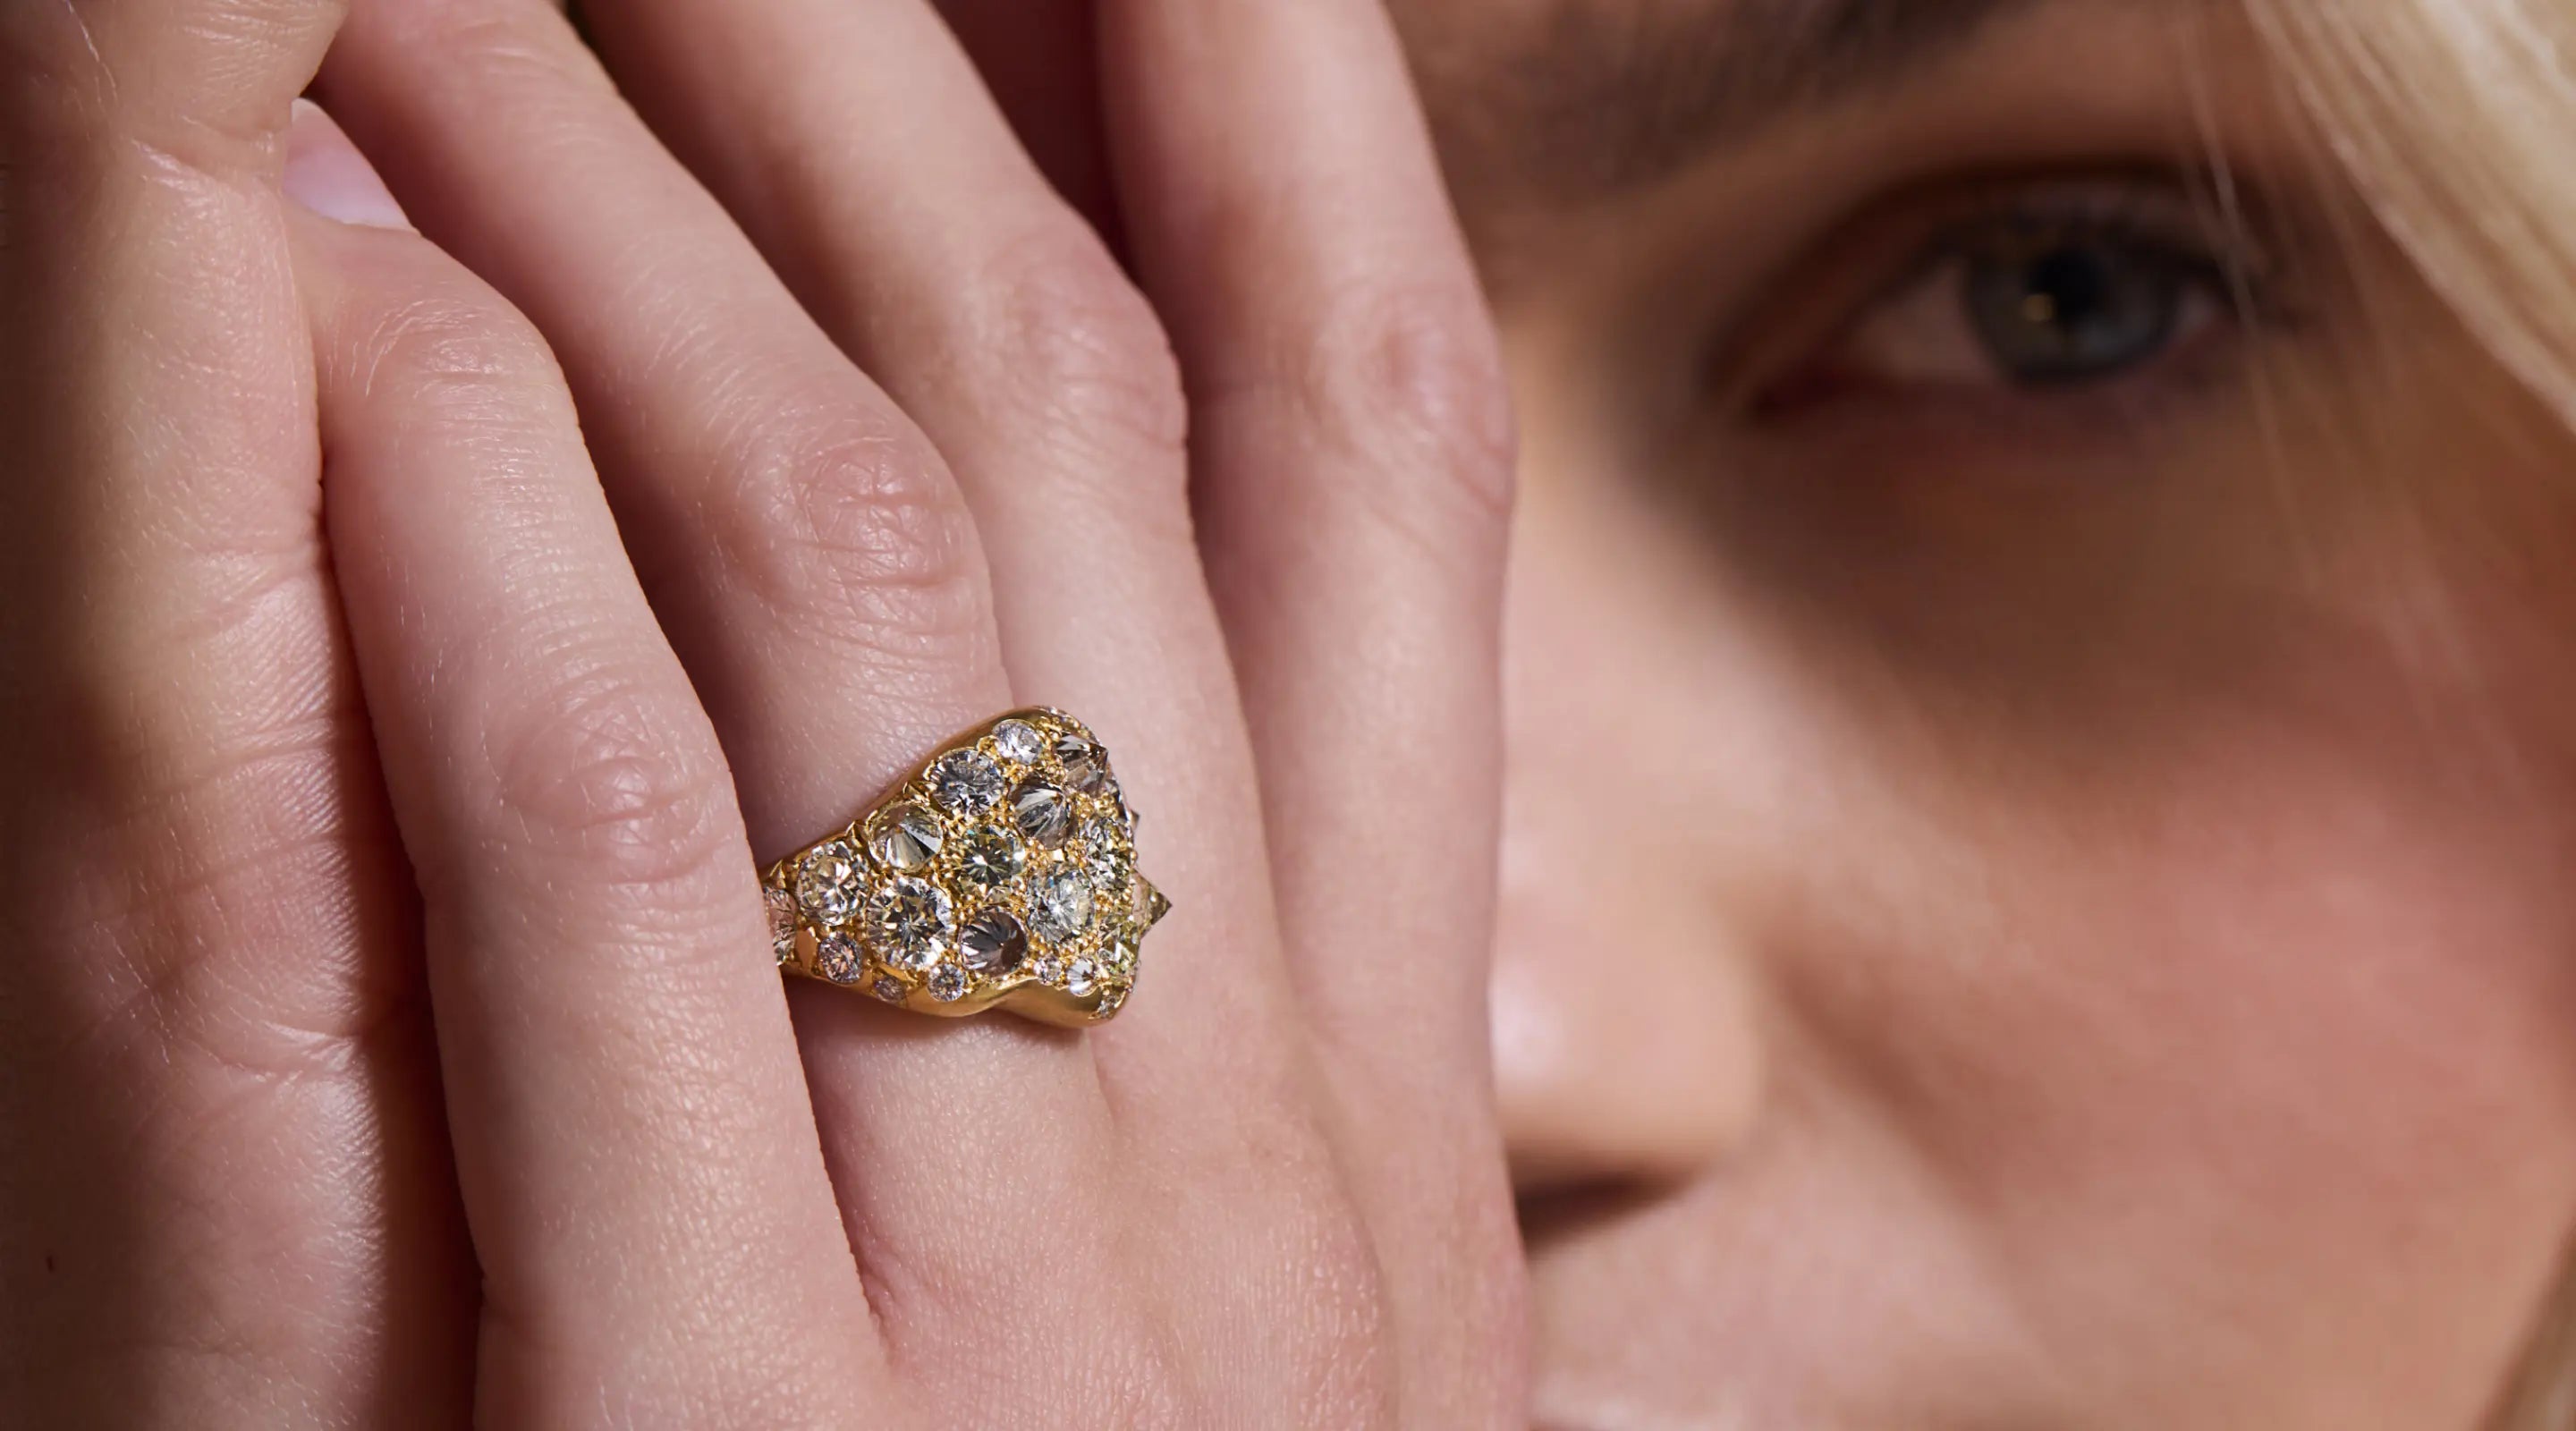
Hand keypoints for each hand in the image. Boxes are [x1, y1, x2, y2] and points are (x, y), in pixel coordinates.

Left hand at [4, 0, 1526, 1425]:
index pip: (1375, 474)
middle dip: (866, 55)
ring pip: (842, 568)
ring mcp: (1007, 1305)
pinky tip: (321, 311)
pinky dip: (460, 538)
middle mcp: (1241, 1154)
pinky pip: (595, 868)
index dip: (1284, 102)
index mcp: (1369, 1121)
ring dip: (605, 212)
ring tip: (424, 1)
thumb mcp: (1207, 1339)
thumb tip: (1097, 666)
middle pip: (1072, 425)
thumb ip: (1168, 1033)